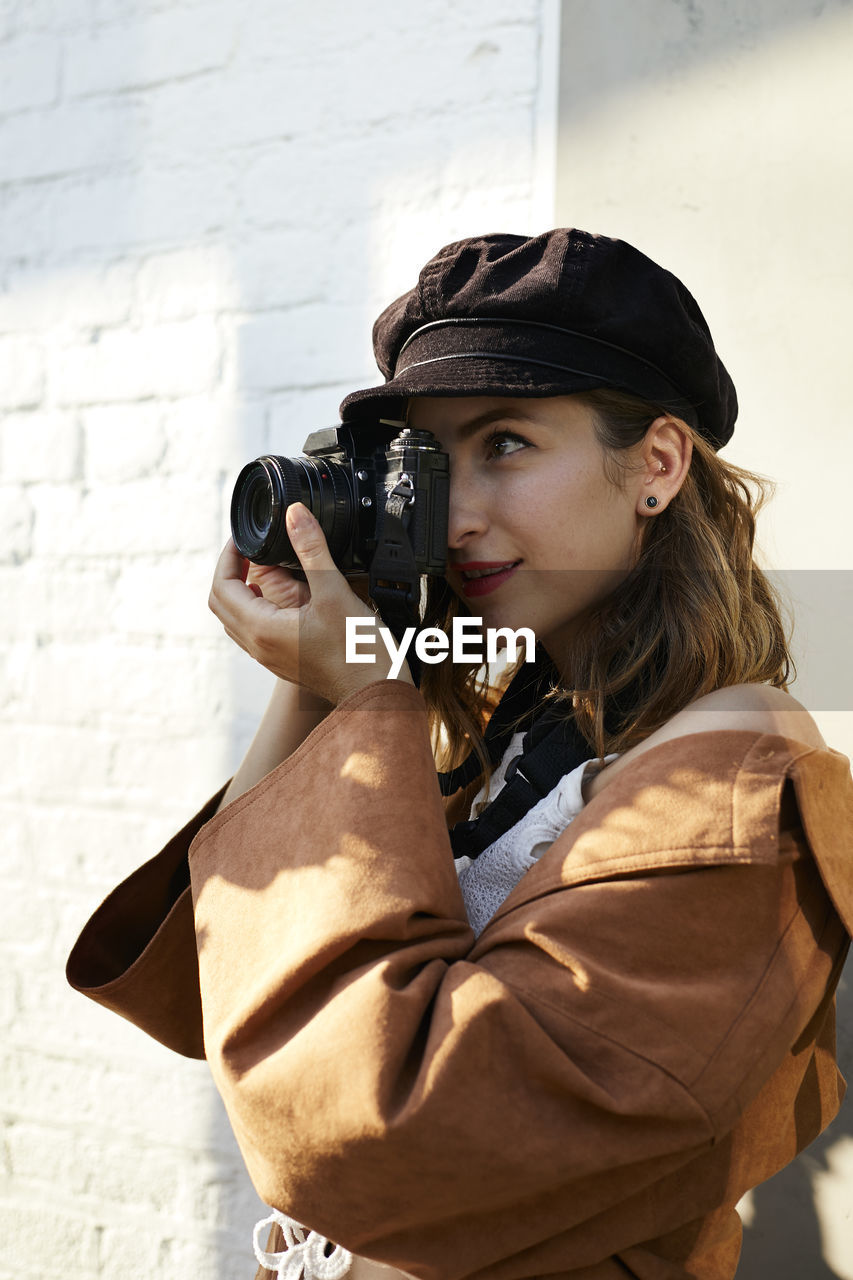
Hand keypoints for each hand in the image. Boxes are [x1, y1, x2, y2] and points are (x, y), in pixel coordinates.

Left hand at [208, 504, 411, 704]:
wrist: (376, 693)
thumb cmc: (359, 651)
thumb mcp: (334, 591)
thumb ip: (311, 549)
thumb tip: (294, 514)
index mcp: (261, 629)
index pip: (221, 587)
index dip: (227, 557)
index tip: (242, 540)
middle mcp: (258, 646)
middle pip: (222, 603)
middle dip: (231, 571)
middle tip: (251, 550)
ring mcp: (270, 657)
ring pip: (237, 619)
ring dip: (244, 591)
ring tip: (268, 568)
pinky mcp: (284, 661)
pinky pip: (256, 631)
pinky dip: (259, 607)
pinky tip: (286, 596)